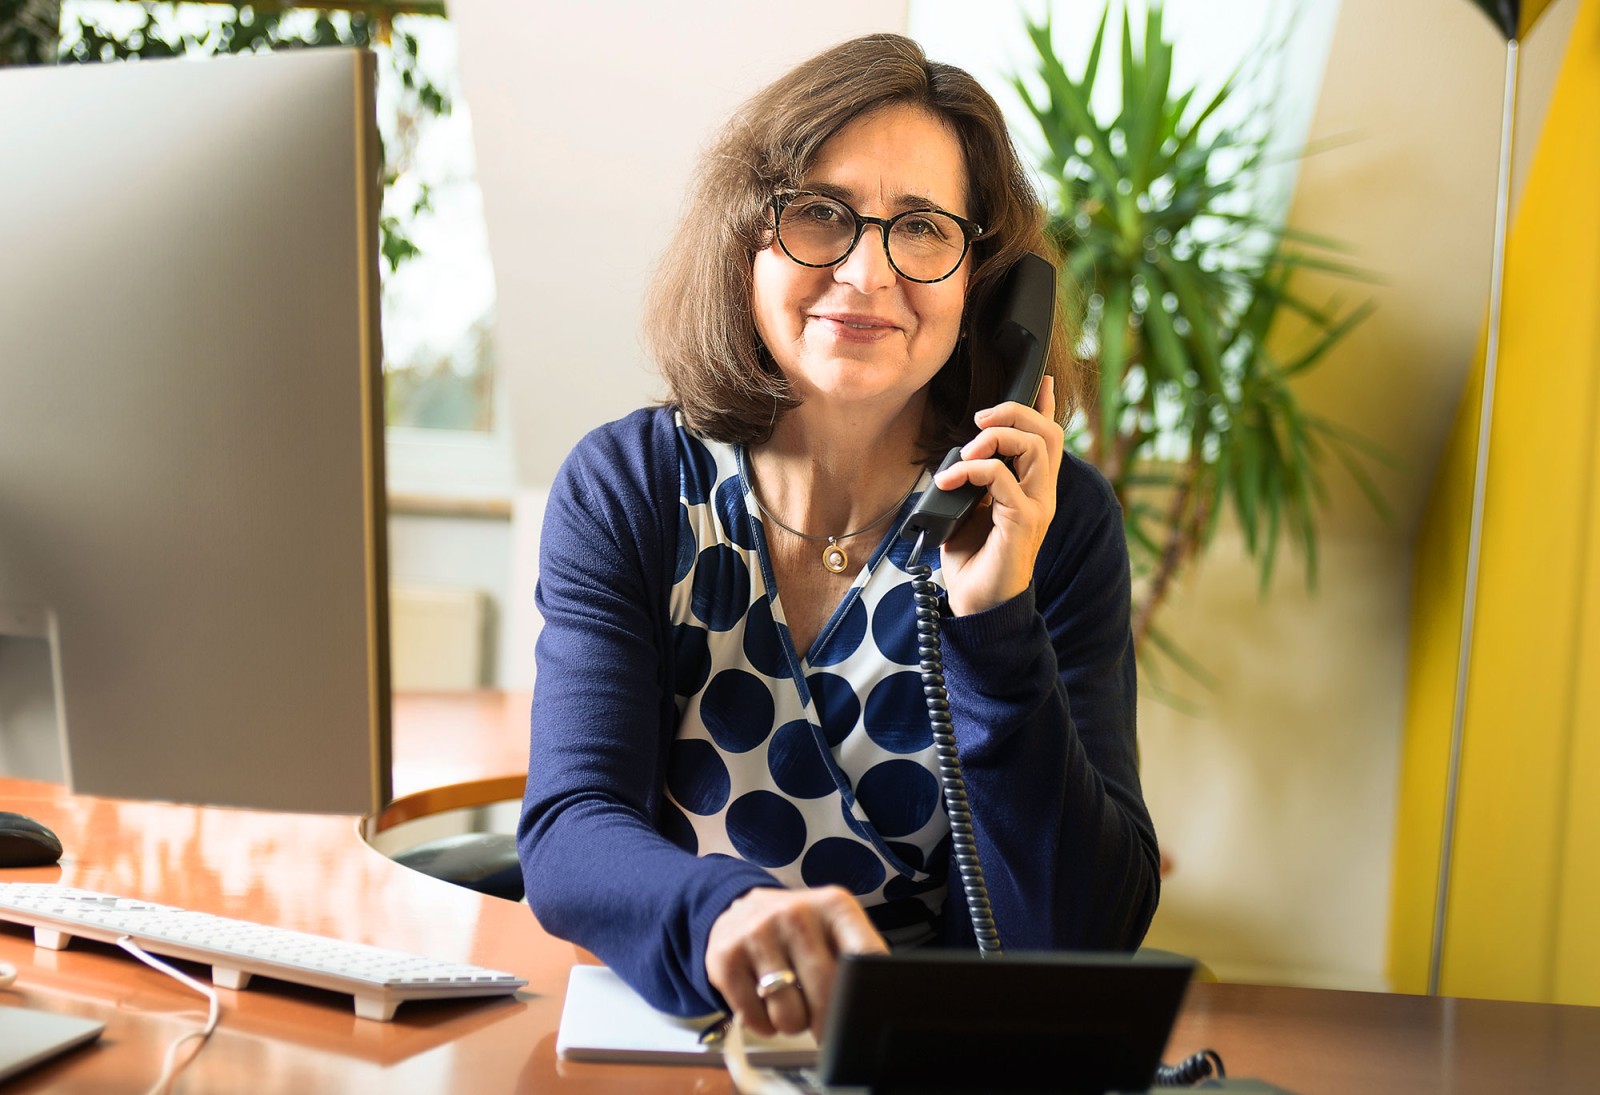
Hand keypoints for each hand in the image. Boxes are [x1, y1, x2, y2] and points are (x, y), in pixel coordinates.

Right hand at [705, 886, 886, 1041]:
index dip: (866, 997)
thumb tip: (883, 1005)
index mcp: (835, 905)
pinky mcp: (726, 956)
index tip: (863, 1017)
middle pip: (828, 994)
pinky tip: (766, 1004)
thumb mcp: (836, 929)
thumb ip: (861, 959)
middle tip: (824, 1020)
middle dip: (829, 1022)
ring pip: (790, 1015)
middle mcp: (796, 913)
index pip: (865, 958)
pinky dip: (765, 1025)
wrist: (740, 911)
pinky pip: (755, 1018)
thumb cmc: (801, 932)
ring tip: (792, 1003)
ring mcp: (758, 932)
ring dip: (794, 1024)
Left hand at [936, 374, 1063, 615]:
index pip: (1049, 440)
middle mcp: (1042, 495)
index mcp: (1033, 489)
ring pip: (1033, 447)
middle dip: (1014, 412)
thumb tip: (956, 457)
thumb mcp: (969, 509)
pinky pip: (1003, 478)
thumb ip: (974, 481)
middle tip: (980, 420)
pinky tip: (950, 481)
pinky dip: (972, 469)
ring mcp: (1037, 508)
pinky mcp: (1023, 522)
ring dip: (994, 438)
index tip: (1043, 380)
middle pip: (1047, 433)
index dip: (1046, 407)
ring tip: (964, 452)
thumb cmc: (972, 559)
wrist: (976, 605)